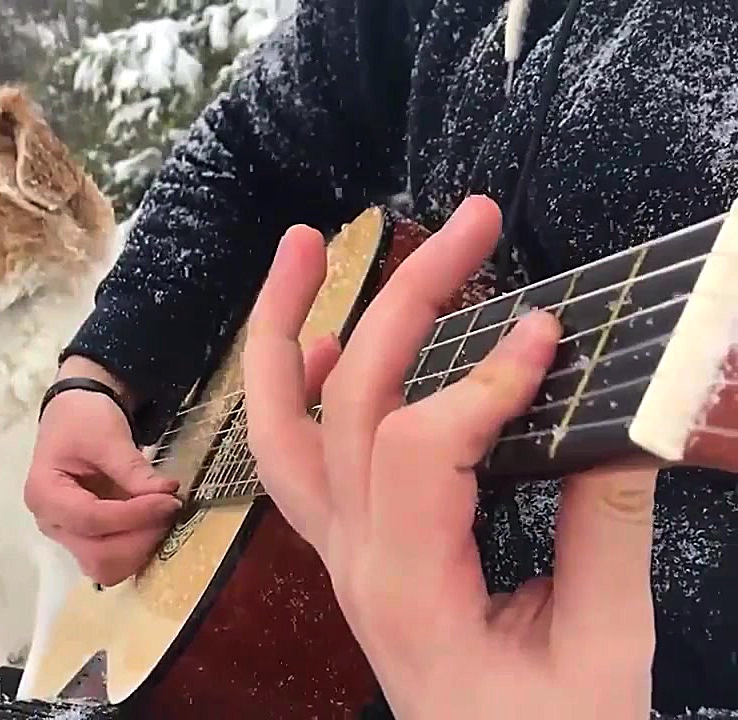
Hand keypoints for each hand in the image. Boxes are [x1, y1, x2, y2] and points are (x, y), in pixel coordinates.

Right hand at [25, 356, 181, 585]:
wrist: (75, 417)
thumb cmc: (83, 421)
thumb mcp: (107, 436)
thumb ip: (133, 469)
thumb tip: (167, 494)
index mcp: (44, 493)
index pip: (91, 519)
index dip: (134, 515)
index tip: (169, 500)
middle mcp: (51, 523)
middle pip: (97, 555)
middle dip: (139, 538)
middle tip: (169, 510)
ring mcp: (68, 536)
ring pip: (106, 567)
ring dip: (140, 549)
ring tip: (162, 517)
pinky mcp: (87, 539)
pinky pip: (114, 560)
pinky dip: (137, 549)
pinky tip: (154, 524)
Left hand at [242, 196, 656, 719]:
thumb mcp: (603, 652)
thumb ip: (606, 535)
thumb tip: (619, 420)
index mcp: (412, 590)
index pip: (419, 450)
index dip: (483, 380)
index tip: (553, 332)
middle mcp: (354, 561)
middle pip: (349, 406)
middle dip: (405, 300)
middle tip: (471, 220)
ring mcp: (339, 554)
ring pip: (280, 428)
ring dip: (284, 330)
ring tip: (301, 244)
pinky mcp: (349, 549)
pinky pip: (293, 460)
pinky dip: (294, 390)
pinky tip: (319, 339)